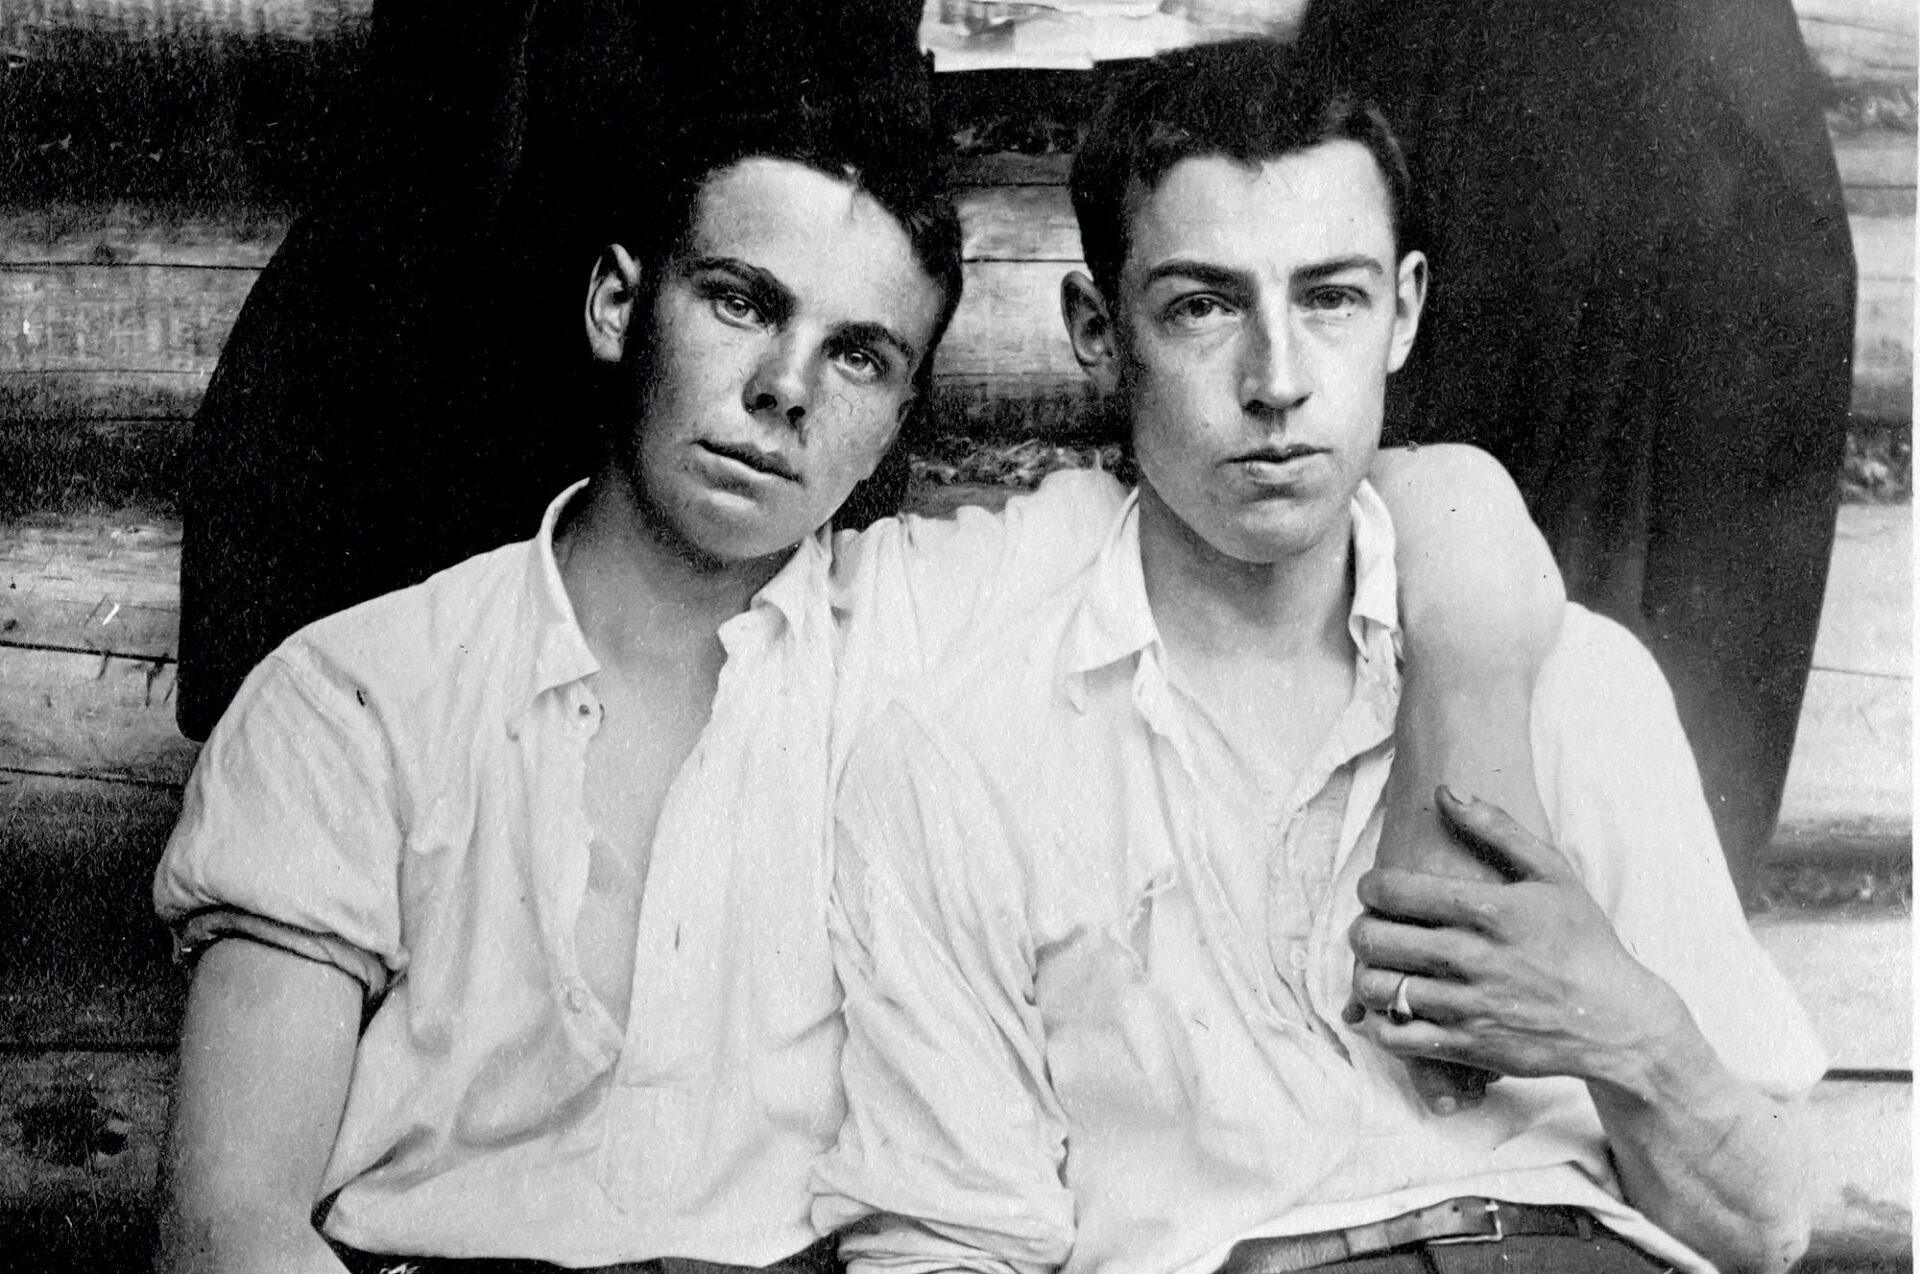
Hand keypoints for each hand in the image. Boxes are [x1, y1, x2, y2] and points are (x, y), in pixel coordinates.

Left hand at [1346, 787, 1690, 1087]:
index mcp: (1491, 911)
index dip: (1370, 887)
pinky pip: (1398, 1038)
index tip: (1372, 890)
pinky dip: (1379, 1023)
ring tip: (1376, 967)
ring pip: (1381, 989)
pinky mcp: (1469, 1047)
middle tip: (1368, 927)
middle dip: (1360, 930)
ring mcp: (1470, 1006)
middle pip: (1378, 940)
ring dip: (1365, 976)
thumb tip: (1446, 790)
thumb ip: (1497, 827)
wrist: (1617, 1021)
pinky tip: (1388, 1009)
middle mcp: (1475, 958)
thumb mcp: (1553, 872)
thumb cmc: (1583, 940)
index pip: (1398, 892)